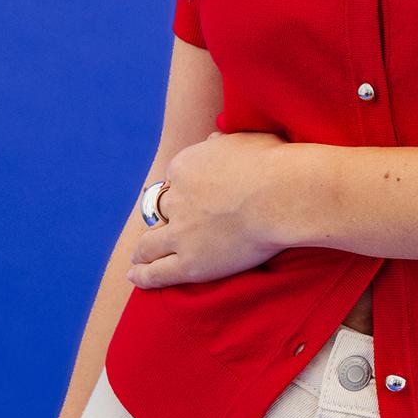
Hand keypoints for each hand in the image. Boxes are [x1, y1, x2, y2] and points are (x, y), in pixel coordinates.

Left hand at [127, 130, 293, 288]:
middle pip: (159, 210)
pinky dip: (144, 275)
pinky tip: (135, 277)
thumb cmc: (273, 164)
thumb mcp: (244, 141)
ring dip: (143, 250)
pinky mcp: (190, 263)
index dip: (183, 189)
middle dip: (158, 217)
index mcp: (185, 167)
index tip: (193, 197)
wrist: (282, 194)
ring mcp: (180, 233)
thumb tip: (211, 140)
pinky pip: (158, 272)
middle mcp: (176, 199)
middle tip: (156, 227)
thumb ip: (222, 144)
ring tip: (138, 258)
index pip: (175, 180)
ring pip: (150, 244)